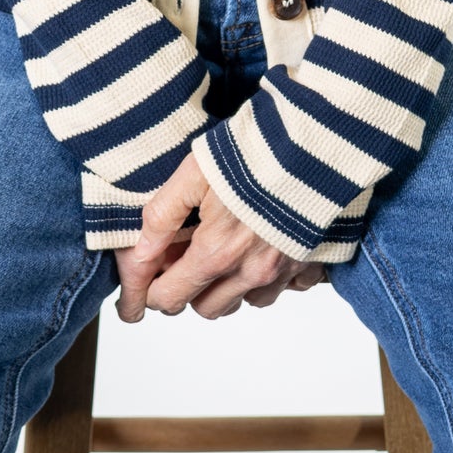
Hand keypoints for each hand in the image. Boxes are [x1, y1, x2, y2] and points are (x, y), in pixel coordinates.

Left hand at [117, 150, 324, 320]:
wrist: (312, 143)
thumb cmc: (252, 152)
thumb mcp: (192, 174)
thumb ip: (162, 218)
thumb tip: (140, 255)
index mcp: (216, 253)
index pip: (169, 299)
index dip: (153, 288)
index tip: (155, 271)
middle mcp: (250, 272)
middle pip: (206, 309)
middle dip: (191, 289)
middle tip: (188, 256)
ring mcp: (282, 272)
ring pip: (244, 302)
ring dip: (229, 286)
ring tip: (227, 249)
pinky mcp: (309, 264)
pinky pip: (281, 290)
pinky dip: (267, 279)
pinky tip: (260, 247)